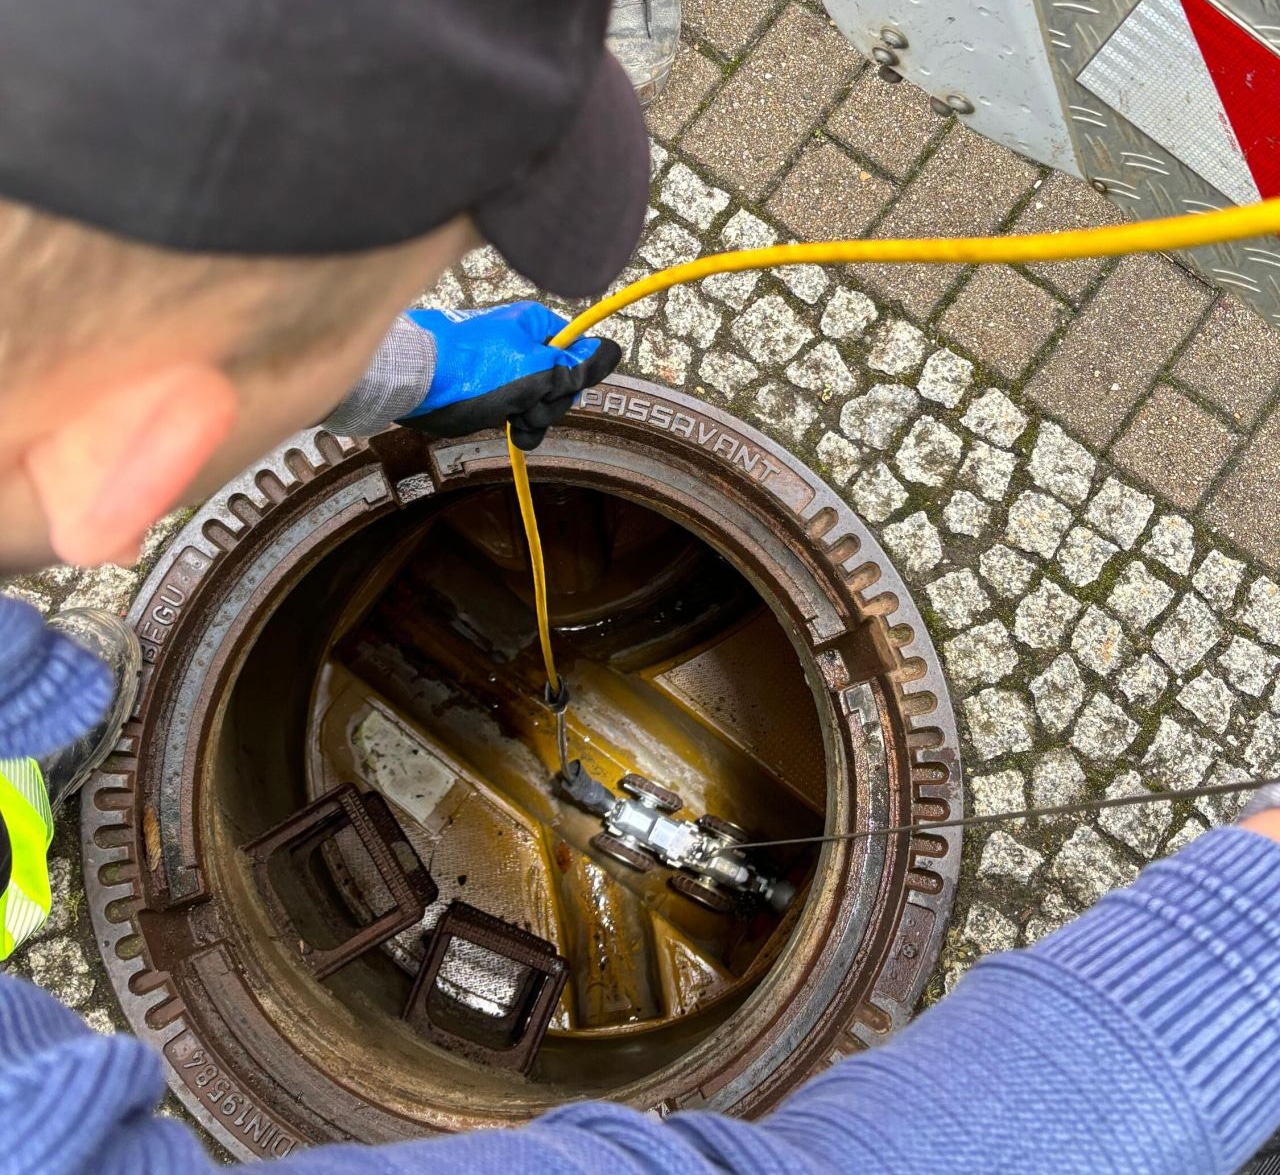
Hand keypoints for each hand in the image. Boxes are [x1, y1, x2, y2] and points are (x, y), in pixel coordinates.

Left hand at [397, 302, 620, 449]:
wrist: (416, 381)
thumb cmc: (471, 369)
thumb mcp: (535, 369)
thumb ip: (575, 366)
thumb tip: (612, 352)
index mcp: (535, 325)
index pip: (579, 351)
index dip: (575, 376)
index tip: (561, 388)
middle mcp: (523, 344)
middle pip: (562, 382)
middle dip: (549, 402)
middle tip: (527, 403)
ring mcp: (508, 370)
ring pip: (543, 403)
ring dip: (533, 418)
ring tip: (510, 415)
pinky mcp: (492, 393)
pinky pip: (522, 414)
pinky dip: (519, 426)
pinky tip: (508, 427)